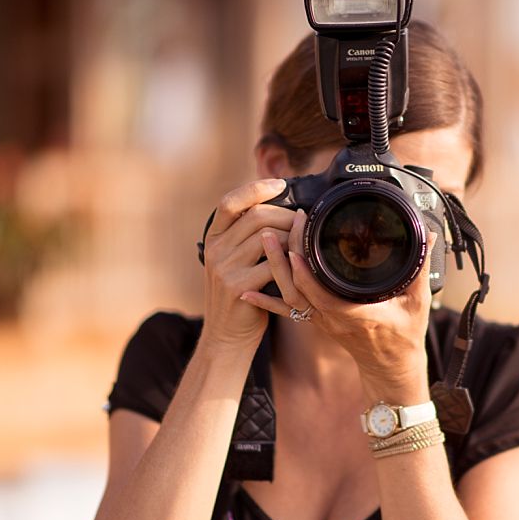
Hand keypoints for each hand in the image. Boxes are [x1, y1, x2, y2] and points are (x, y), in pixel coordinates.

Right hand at [199, 178, 296, 348]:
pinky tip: (301, 266)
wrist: (228, 336)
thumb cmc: (242, 295)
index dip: (255, 188)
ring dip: (293, 239)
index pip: (230, 202)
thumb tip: (281, 207)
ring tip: (304, 245)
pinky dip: (291, 263)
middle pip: (256, 217)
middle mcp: (215, 250)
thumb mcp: (236, 261)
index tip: (280, 184)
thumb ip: (248, 237)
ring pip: (268, 238)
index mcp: (214, 238)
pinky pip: (273, 265)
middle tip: (305, 224)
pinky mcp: (238, 287)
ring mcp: (224, 268)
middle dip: (287, 216)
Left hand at [240, 208, 435, 398]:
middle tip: (278, 226)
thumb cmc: (405, 339)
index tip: (296, 243)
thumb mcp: (418, 303)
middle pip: (298, 287)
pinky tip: (247, 291)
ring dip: (274, 268)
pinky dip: (266, 300)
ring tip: (264, 238)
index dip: (304, 270)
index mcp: (354, 313)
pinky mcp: (318, 321)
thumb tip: (427, 236)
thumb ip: (420, 268)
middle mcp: (332, 317)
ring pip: (289, 295)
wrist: (391, 370)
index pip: (321, 291)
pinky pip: (288, 310)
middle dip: (285, 256)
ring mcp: (322, 321)